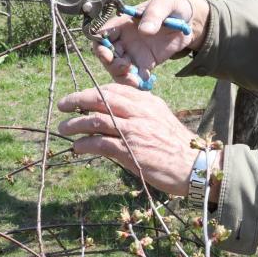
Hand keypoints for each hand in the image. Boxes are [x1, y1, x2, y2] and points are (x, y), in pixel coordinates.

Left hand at [57, 84, 209, 196]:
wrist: (194, 166)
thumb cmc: (177, 147)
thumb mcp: (160, 120)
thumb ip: (140, 114)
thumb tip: (115, 116)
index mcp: (147, 102)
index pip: (114, 89)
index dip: (93, 91)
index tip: (80, 97)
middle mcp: (139, 112)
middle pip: (100, 98)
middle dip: (77, 100)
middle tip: (63, 105)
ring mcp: (133, 130)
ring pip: (95, 120)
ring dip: (75, 123)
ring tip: (63, 128)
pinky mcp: (130, 150)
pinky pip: (99, 143)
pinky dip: (84, 144)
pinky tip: (77, 147)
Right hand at [93, 0, 208, 86]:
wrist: (189, 22)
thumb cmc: (173, 7)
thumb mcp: (165, 3)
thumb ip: (154, 14)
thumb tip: (144, 31)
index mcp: (122, 23)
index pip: (101, 34)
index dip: (99, 45)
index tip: (106, 53)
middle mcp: (123, 40)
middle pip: (106, 55)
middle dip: (110, 64)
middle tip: (124, 67)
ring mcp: (133, 53)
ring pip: (118, 69)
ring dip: (122, 76)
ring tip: (134, 80)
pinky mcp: (145, 64)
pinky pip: (136, 76)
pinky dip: (137, 82)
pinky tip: (145, 83)